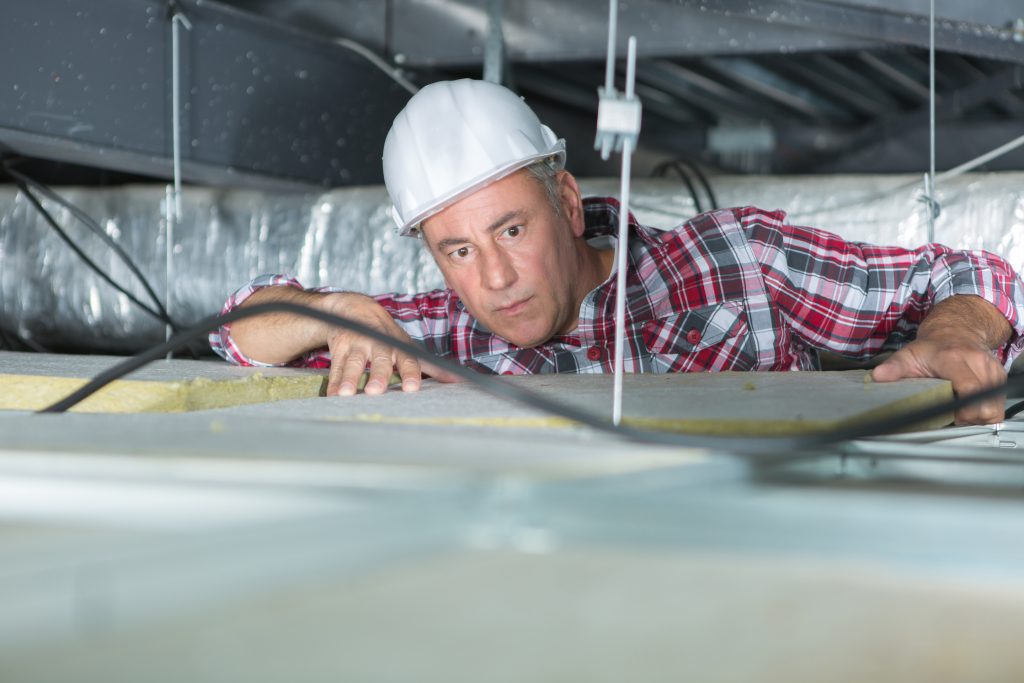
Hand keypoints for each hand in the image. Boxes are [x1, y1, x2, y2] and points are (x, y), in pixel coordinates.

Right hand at [323, 293, 460, 395]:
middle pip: (379, 359)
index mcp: (398, 346)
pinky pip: (335, 366)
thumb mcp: (408, 347)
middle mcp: (379, 343)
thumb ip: (431, 367)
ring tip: (346, 395)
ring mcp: (357, 344)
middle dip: (378, 374)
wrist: (355, 308)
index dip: (410, 373)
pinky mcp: (339, 347)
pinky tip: (332, 395)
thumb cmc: (387, 335)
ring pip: (353, 362)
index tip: (412, 388)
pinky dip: (333, 382)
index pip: (408, 359)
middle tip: (376, 391)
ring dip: (349, 378)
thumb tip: (460, 381)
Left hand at [871, 336, 1005, 424]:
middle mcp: (977, 362)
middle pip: (986, 403)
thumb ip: (894, 367)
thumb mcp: (908, 355)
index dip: (965, 410)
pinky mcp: (999, 375)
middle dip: (970, 417)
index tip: (953, 417)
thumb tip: (878, 376)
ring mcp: (991, 368)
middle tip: (954, 415)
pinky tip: (970, 404)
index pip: (970, 388)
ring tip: (961, 409)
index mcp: (954, 358)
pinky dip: (986, 408)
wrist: (954, 331)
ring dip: (978, 415)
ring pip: (995, 406)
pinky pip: (998, 403)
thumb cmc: (931, 347)